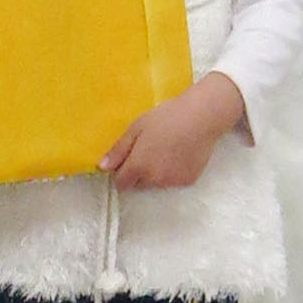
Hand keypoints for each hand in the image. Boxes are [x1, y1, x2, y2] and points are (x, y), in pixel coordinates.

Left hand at [101, 73, 246, 190]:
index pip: (121, 183)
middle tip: (147, 150)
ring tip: (165, 150)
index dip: (120, 172)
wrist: (201, 118)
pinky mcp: (187, 181)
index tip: (126, 160)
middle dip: (138, 173)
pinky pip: (173, 181)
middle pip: (137, 184)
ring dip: (155, 173)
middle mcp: (153, 180)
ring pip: (155, 183)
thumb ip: (118, 150)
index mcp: (138, 167)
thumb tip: (102, 167)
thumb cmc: (166, 118)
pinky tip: (179, 153)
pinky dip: (172, 172)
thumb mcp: (136, 128)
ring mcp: (172, 182)